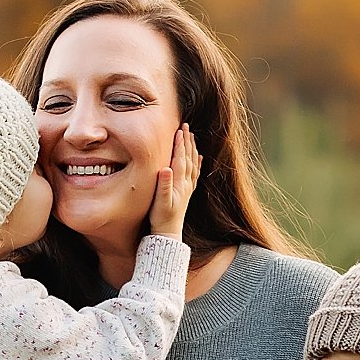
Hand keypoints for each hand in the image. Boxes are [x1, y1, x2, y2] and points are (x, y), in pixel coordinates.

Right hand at [148, 124, 201, 238]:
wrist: (168, 233)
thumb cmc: (161, 217)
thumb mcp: (160, 202)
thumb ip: (164, 185)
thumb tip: (166, 168)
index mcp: (179, 183)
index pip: (180, 158)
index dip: (179, 144)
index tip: (179, 130)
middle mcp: (186, 183)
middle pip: (188, 158)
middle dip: (187, 141)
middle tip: (186, 126)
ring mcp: (187, 188)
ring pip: (192, 163)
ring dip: (192, 149)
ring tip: (191, 136)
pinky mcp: (187, 192)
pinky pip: (194, 173)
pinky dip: (197, 163)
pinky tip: (199, 157)